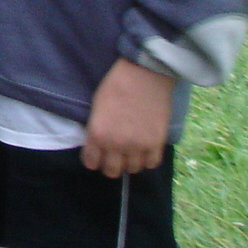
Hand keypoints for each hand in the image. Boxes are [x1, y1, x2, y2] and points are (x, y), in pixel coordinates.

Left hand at [82, 58, 173, 177]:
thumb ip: (97, 130)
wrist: (144, 75)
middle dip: (110, 165)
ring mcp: (138, 146)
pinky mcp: (157, 143)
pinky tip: (144, 150)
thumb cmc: (115, 85)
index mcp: (97, 134)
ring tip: (130, 151)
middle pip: (112, 171)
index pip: (91, 162)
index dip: (93, 160)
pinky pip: (151, 164)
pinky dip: (147, 160)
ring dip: (130, 162)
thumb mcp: (96, 108)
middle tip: (114, 156)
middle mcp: (116, 145)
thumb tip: (98, 144)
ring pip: (132, 169)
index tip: (97, 155)